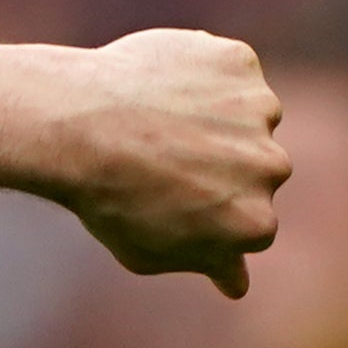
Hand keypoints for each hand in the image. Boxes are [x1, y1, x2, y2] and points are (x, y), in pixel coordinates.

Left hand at [41, 30, 288, 295]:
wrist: (76, 130)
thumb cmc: (106, 199)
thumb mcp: (148, 253)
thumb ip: (204, 263)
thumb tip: (237, 284)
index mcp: (255, 225)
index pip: (246, 219)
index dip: (202, 205)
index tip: (164, 195)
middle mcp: (271, 169)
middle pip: (253, 164)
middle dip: (213, 160)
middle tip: (154, 155)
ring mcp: (259, 111)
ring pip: (244, 113)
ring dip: (211, 114)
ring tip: (149, 118)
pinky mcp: (239, 63)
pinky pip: (226, 67)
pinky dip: (198, 70)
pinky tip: (154, 83)